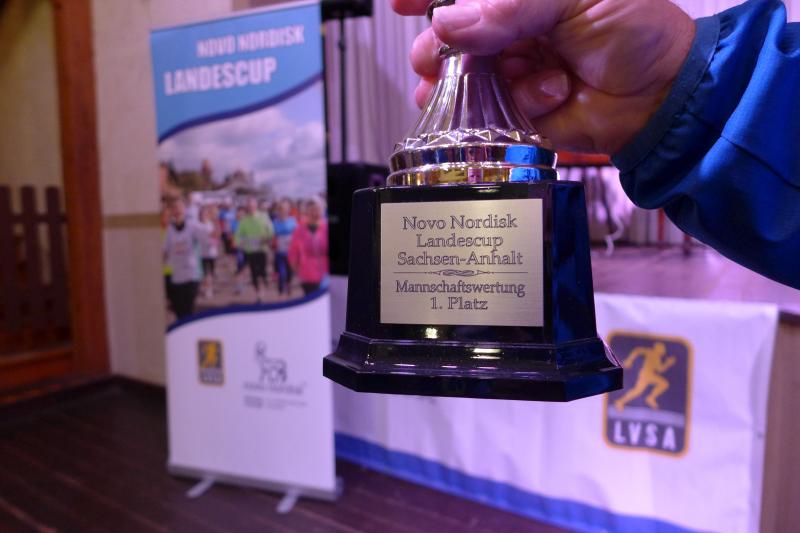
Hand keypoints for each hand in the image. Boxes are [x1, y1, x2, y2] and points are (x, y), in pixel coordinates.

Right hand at [392, 0, 694, 154]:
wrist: (660, 96)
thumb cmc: (635, 31)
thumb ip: (510, 9)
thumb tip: (449, 23)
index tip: (400, 2)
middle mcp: (513, 26)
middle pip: (453, 33)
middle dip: (439, 46)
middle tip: (437, 54)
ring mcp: (512, 67)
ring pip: (463, 75)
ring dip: (466, 79)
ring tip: (481, 78)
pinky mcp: (518, 107)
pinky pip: (491, 109)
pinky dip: (513, 103)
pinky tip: (543, 93)